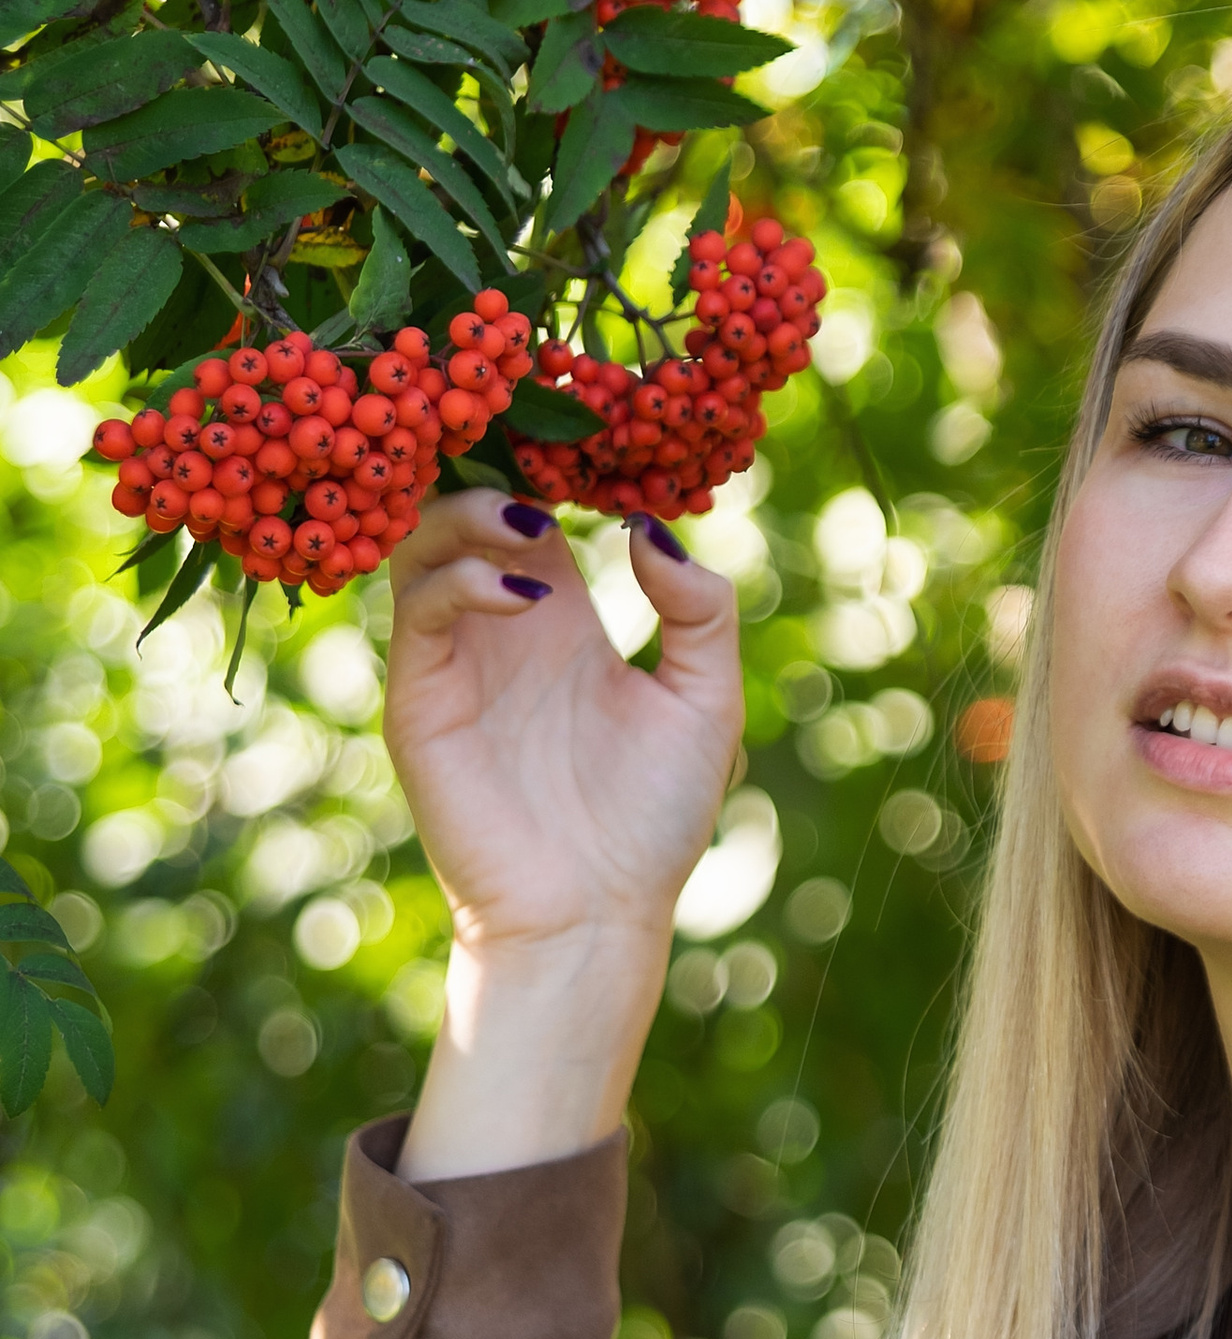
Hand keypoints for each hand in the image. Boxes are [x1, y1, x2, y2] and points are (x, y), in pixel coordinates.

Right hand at [385, 489, 740, 957]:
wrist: (595, 913)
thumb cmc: (654, 818)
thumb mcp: (706, 700)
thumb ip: (699, 610)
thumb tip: (649, 527)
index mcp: (563, 619)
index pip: (532, 509)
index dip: (547, 463)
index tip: (584, 425)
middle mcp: (500, 627)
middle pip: (463, 506)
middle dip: (491, 468)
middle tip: (538, 461)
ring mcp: (454, 659)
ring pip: (423, 542)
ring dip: (468, 512)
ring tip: (529, 525)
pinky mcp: (421, 699)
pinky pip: (418, 611)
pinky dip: (462, 580)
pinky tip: (524, 595)